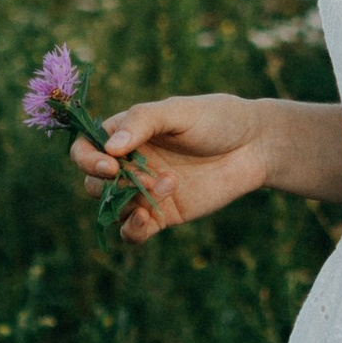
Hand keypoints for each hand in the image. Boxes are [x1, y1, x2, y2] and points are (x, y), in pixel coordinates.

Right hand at [70, 95, 269, 244]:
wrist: (256, 146)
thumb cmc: (217, 118)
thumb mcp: (179, 111)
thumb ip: (143, 122)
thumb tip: (110, 148)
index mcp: (125, 133)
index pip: (85, 148)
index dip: (87, 159)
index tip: (109, 164)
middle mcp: (128, 163)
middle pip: (93, 182)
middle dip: (112, 183)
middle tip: (147, 177)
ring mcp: (144, 191)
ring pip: (112, 209)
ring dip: (128, 204)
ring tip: (167, 187)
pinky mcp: (163, 215)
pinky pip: (133, 232)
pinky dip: (132, 231)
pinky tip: (147, 220)